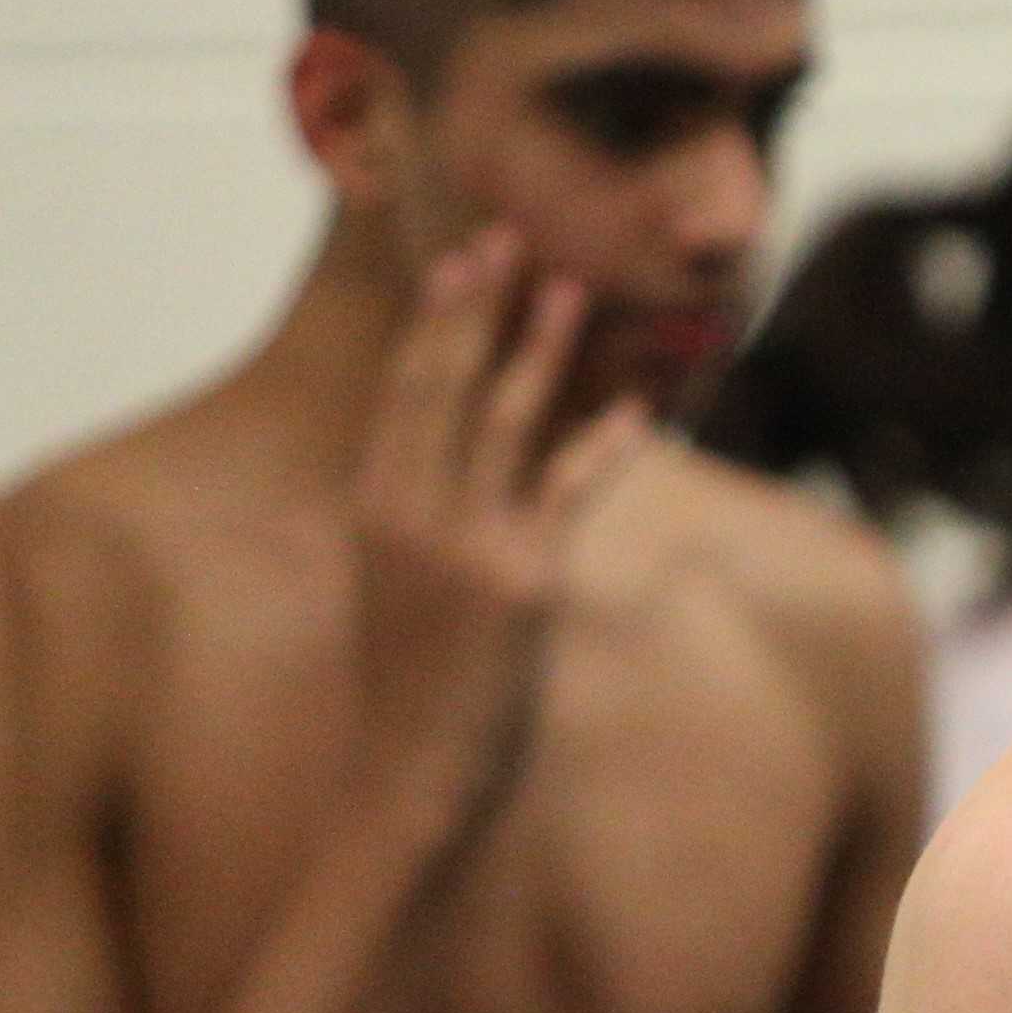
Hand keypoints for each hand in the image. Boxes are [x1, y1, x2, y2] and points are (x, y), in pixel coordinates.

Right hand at [349, 229, 647, 834]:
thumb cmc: (413, 687)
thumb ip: (429, 517)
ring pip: (506, 418)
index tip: (460, 256)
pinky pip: (571, 489)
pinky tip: (640, 409)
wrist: (409, 777)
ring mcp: (464, 542)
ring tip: (574, 287)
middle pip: (444, 382)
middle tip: (510, 235)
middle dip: (479, 304)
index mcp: (371, 504)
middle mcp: (408, 511)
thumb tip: (472, 468)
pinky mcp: (522, 581)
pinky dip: (607, 444)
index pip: (401, 389)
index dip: (435, 318)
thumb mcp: (400, 585)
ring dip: (543, 346)